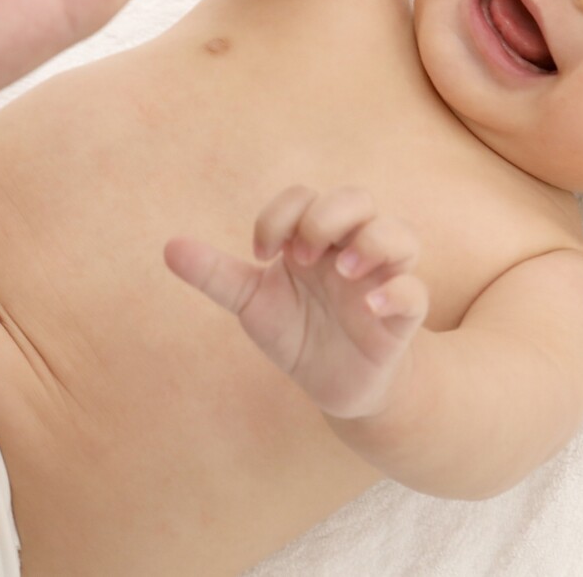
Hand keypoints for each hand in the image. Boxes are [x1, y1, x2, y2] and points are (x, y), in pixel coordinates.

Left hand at [165, 185, 428, 419]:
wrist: (336, 386)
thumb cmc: (298, 333)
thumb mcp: (252, 304)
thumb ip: (216, 275)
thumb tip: (167, 248)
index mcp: (315, 239)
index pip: (304, 197)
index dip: (280, 214)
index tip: (260, 253)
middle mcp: (352, 249)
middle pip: (356, 198)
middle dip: (325, 217)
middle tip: (299, 257)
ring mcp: (381, 279)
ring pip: (400, 233)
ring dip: (370, 243)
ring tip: (341, 271)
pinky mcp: (401, 318)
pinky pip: (415, 291)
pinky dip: (397, 292)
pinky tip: (369, 306)